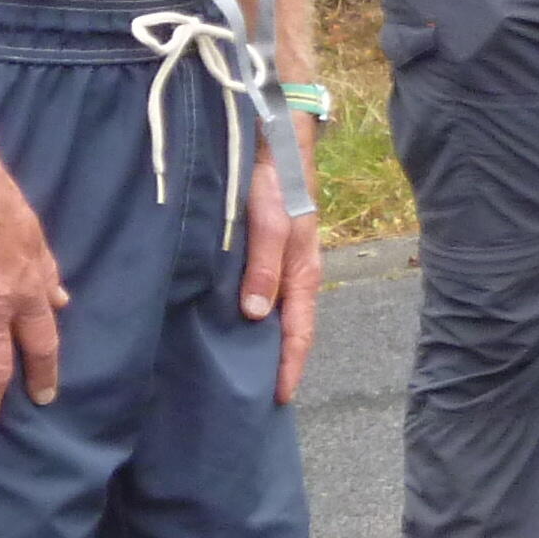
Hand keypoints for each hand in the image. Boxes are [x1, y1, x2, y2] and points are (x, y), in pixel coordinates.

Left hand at [238, 133, 320, 405]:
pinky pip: (264, 294)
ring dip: (264, 341)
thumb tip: (256, 315)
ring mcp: (282, 263)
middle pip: (291, 328)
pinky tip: (235, 324)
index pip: (300, 332)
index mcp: (304, 272)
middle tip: (257, 396)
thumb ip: (264, 266)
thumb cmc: (276, 180)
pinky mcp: (265, 250)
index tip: (278, 399)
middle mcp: (295, 274)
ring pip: (276, 313)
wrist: (275, 138)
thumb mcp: (271, 222)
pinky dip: (254, 317)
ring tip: (244, 369)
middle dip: (279, 362)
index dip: (290, 365)